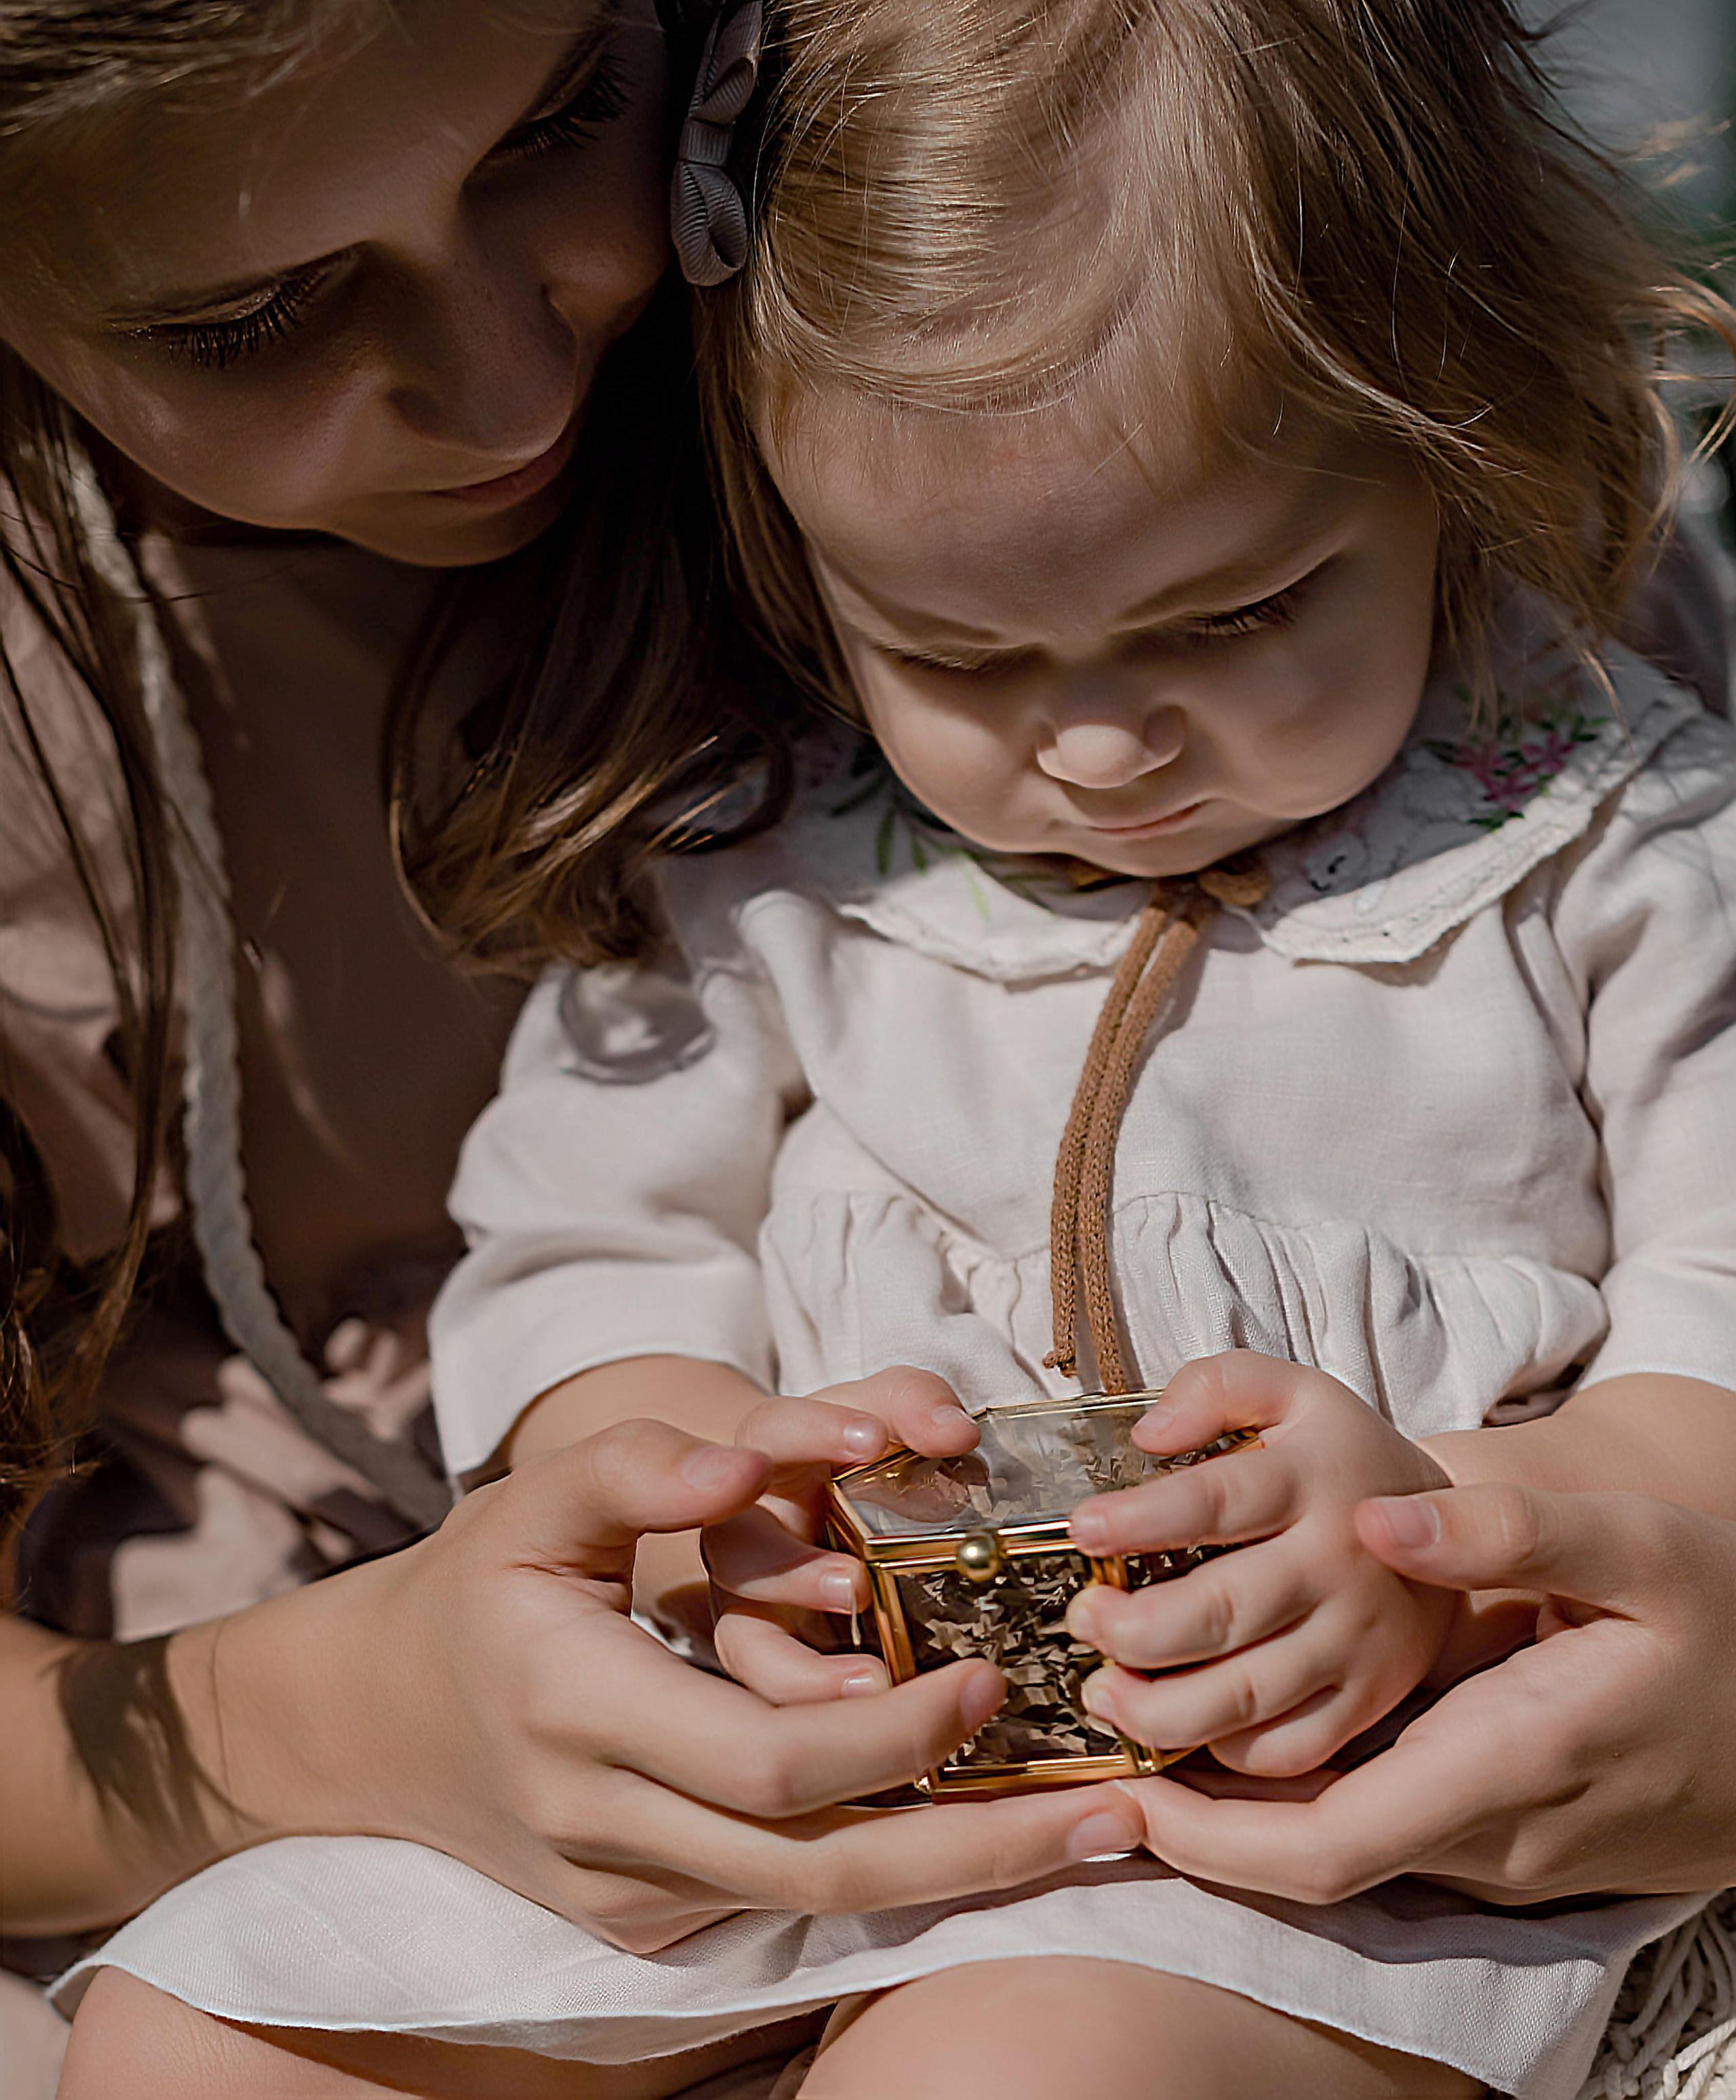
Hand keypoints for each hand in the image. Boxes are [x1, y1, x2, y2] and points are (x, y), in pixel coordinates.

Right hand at [177, 1419, 1139, 1953]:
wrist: (374, 1727)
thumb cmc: (474, 1592)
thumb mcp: (531, 1503)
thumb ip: (635, 1467)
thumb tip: (748, 1462)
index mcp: (581, 1717)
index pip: (769, 1763)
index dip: (895, 1735)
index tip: (996, 1684)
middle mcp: (608, 1831)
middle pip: (823, 1868)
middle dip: (980, 1849)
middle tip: (1116, 1808)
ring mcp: (630, 1896)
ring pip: (821, 1906)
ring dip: (965, 1879)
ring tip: (1098, 1834)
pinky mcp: (651, 1922)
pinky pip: (791, 1902)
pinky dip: (896, 1870)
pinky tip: (990, 1830)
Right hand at [704, 1368, 979, 1701]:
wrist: (831, 1512)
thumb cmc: (861, 1455)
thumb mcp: (888, 1410)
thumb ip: (916, 1404)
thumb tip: (954, 1431)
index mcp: (771, 1453)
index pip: (775, 1429)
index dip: (815, 1431)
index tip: (871, 1439)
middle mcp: (746, 1531)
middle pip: (737, 1550)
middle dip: (791, 1572)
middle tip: (854, 1586)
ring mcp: (750, 1605)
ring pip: (744, 1644)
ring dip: (800, 1671)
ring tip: (870, 1681)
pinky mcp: (771, 1665)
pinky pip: (778, 1706)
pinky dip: (821, 1719)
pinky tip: (875, 1726)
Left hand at [1065, 1352, 1455, 1773]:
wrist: (1447, 1522)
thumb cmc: (1335, 1457)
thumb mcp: (1287, 1392)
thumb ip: (1216, 1386)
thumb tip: (1150, 1432)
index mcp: (1313, 1478)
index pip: (1216, 1500)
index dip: (1141, 1519)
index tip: (1082, 1531)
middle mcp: (1341, 1562)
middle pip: (1222, 1611)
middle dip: (1133, 1628)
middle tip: (1083, 1620)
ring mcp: (1360, 1639)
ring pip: (1247, 1694)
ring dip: (1158, 1706)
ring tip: (1103, 1690)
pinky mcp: (1371, 1697)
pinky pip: (1291, 1749)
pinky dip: (1227, 1751)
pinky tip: (1180, 1730)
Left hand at [1116, 1481, 1735, 1902]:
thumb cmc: (1731, 1632)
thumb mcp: (1644, 1554)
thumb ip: (1515, 1535)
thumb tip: (1380, 1522)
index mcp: (1510, 1763)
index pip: (1332, 1846)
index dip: (1215, 1840)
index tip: (1126, 1791)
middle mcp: (1493, 1832)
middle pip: (1312, 1864)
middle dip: (1197, 1826)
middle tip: (1103, 1741)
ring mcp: (1501, 1849)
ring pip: (1341, 1852)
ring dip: (1241, 1809)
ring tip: (1147, 1717)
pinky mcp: (1506, 1839)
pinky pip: (1381, 1833)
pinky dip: (1299, 1800)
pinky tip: (1249, 1730)